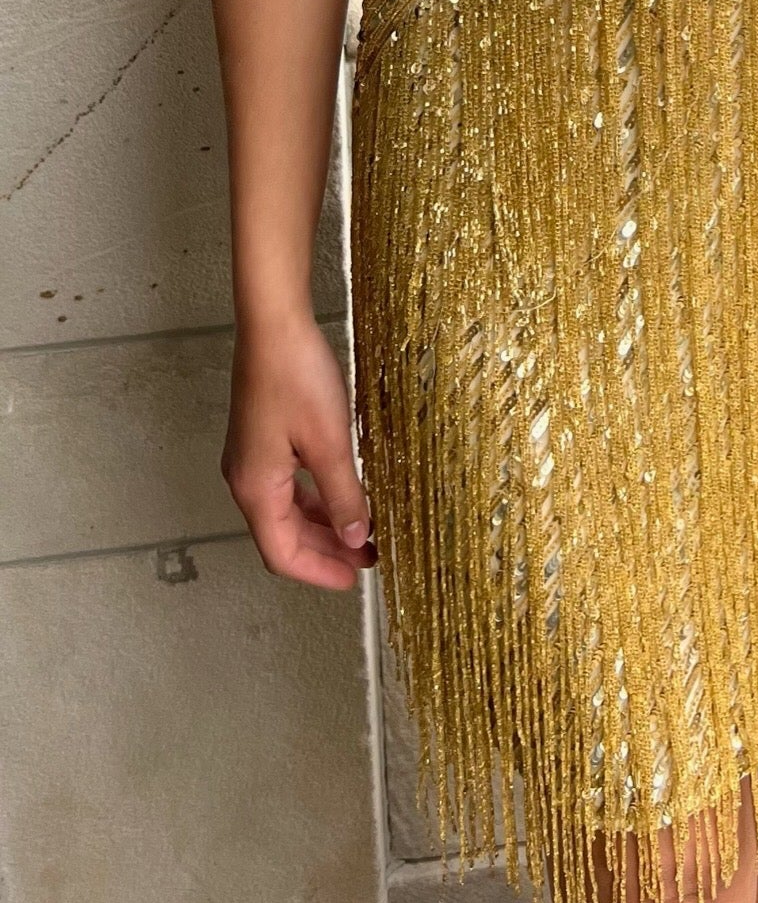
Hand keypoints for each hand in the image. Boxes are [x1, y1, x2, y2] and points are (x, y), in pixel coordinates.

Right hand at [222, 309, 375, 589]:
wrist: (273, 322)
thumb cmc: (295, 376)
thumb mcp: (329, 442)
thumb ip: (343, 495)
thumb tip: (354, 539)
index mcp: (255, 488)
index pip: (282, 553)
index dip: (319, 572)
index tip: (354, 580)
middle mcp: (246, 479)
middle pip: (282, 535)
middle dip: (324, 551)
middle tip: (366, 558)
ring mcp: (250, 458)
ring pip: (285, 510)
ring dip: (321, 525)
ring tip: (360, 531)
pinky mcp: (261, 438)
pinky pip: (286, 485)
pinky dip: (313, 499)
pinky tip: (341, 493)